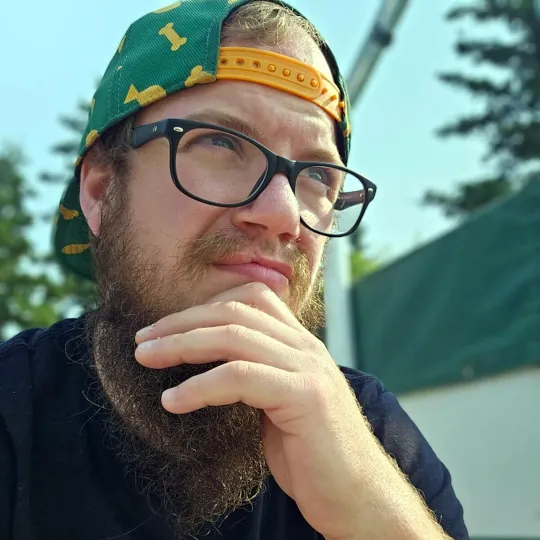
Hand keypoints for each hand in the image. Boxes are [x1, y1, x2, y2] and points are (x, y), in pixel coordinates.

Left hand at [134, 283, 446, 539]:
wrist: (359, 495)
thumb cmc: (312, 454)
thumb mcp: (279, 404)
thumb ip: (255, 377)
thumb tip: (209, 369)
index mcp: (299, 345)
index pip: (250, 299)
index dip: (203, 306)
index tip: (166, 327)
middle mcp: (305, 347)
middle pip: (234, 312)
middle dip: (181, 322)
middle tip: (142, 340)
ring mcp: (308, 367)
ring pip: (234, 336)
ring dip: (182, 344)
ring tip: (145, 358)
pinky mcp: (305, 395)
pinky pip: (240, 377)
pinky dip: (199, 386)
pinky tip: (171, 401)